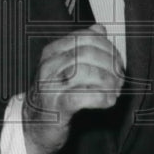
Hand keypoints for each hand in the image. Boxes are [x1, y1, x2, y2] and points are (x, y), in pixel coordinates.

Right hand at [22, 23, 124, 153]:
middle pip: (89, 53)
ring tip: (114, 91)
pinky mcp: (56, 106)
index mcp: (53, 51)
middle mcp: (49, 65)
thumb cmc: (54, 94)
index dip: (108, 49)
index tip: (118, 63)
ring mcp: (51, 85)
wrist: (35, 125)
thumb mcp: (65, 67)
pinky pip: (83, 97)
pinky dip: (101, 98)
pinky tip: (108, 101)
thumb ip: (82, 47)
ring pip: (87, 72)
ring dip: (108, 82)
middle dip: (111, 65)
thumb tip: (99, 29)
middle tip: (119, 80)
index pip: (87, 38)